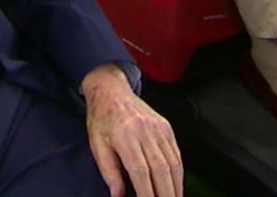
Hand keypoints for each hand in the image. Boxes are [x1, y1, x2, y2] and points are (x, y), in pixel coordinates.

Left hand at [83, 64, 182, 196]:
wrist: (111, 90)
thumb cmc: (101, 119)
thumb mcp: (97, 144)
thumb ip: (109, 172)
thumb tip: (118, 196)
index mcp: (125, 136)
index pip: (140, 171)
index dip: (147, 193)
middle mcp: (145, 131)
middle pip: (161, 169)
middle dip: (166, 193)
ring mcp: (159, 128)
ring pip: (173, 163)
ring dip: (176, 186)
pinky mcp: (167, 127)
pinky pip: (176, 153)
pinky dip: (179, 172)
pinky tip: (177, 185)